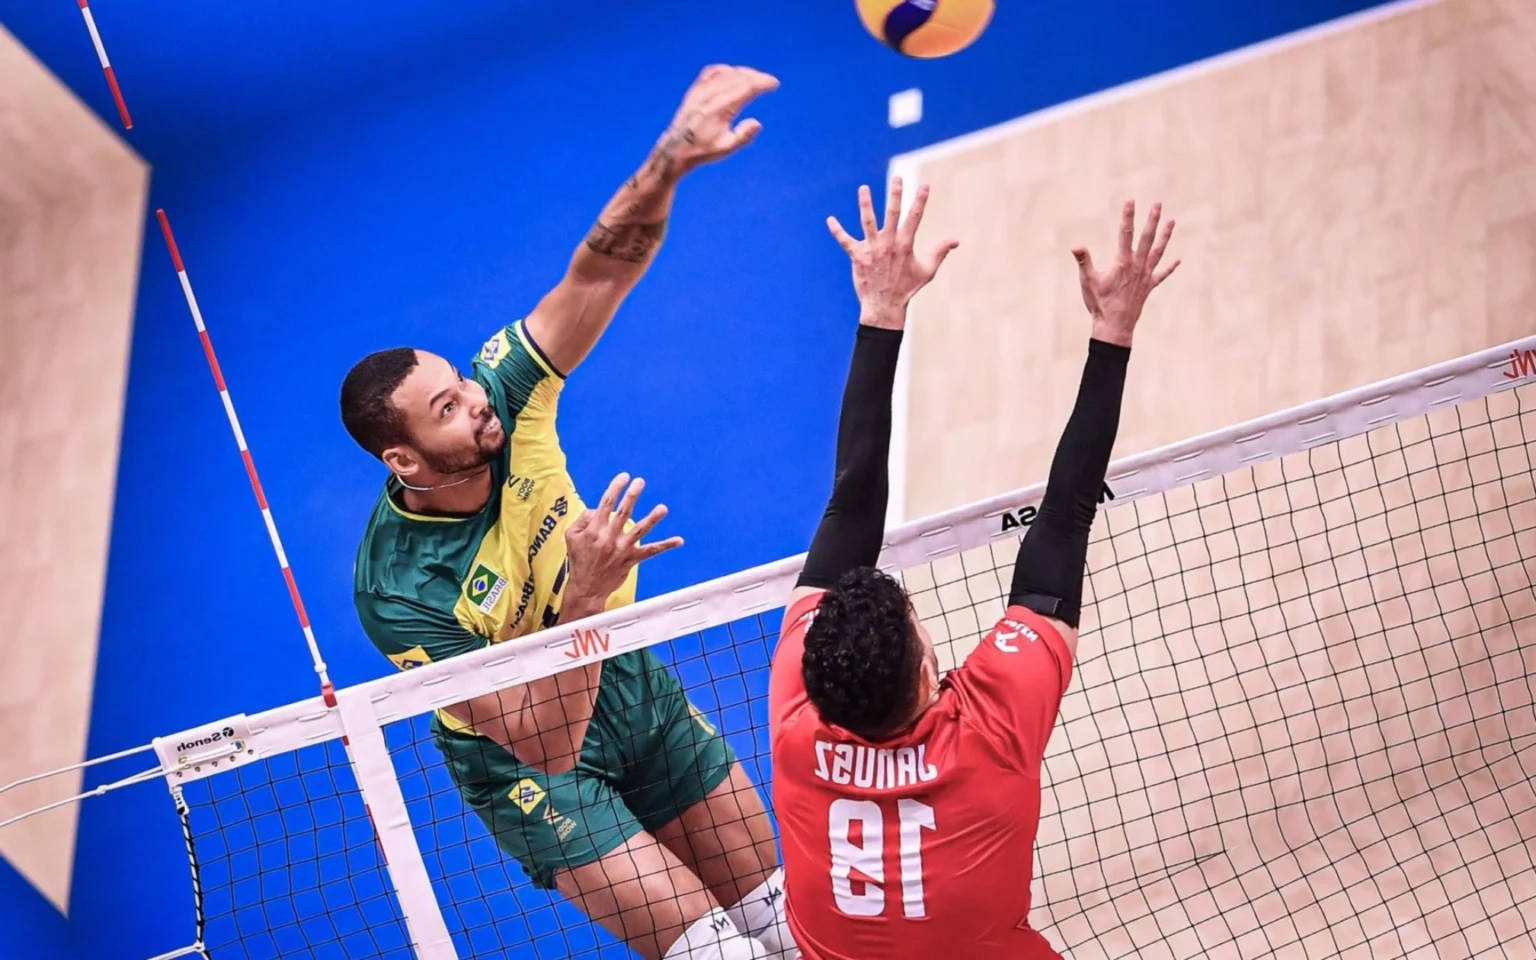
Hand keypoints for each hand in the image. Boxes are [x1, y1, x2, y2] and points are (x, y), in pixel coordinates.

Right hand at [564, 473, 682, 607]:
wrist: (586, 588)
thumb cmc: (579, 560)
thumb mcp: (572, 536)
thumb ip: (583, 519)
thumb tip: (597, 508)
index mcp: (594, 529)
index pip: (606, 503)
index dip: (616, 487)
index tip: (624, 476)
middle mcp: (609, 537)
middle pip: (623, 512)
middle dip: (632, 495)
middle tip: (640, 482)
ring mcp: (622, 548)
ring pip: (640, 530)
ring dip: (652, 518)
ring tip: (663, 508)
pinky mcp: (631, 559)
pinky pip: (651, 551)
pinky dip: (665, 545)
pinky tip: (679, 540)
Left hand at [649, 65, 779, 180]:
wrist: (676, 148)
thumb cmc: (703, 150)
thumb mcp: (725, 149)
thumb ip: (743, 136)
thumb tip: (757, 123)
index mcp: (720, 108)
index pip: (746, 87)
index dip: (763, 83)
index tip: (774, 84)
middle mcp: (711, 95)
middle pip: (739, 76)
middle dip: (757, 76)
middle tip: (768, 82)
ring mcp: (701, 90)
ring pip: (726, 72)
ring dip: (743, 72)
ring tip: (755, 78)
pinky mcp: (695, 90)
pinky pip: (711, 72)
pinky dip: (726, 70)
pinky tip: (733, 74)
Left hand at [827, 179, 958, 328]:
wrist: (884, 307)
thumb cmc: (906, 288)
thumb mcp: (927, 271)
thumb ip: (940, 253)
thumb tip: (955, 241)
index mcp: (905, 245)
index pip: (915, 218)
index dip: (920, 201)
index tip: (924, 186)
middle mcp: (888, 244)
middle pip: (892, 214)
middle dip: (895, 195)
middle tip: (897, 178)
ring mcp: (872, 249)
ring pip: (867, 222)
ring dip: (865, 204)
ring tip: (863, 188)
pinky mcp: (857, 257)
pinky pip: (845, 241)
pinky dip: (837, 231)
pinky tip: (830, 220)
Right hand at [1072, 201, 1179, 346]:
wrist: (1114, 327)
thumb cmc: (1099, 304)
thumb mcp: (1087, 282)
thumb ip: (1083, 261)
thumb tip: (1076, 246)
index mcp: (1122, 263)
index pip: (1126, 234)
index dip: (1128, 216)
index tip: (1130, 201)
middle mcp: (1137, 267)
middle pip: (1147, 239)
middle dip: (1152, 220)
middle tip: (1158, 204)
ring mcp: (1145, 277)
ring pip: (1158, 252)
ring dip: (1165, 236)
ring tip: (1172, 221)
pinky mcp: (1148, 287)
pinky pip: (1161, 275)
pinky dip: (1169, 267)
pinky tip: (1177, 260)